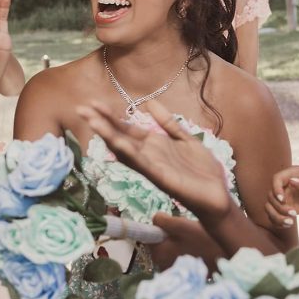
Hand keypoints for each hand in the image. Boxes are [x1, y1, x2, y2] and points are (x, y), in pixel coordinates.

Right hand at [77, 100, 234, 224]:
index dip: (110, 116)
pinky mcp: (162, 178)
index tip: (92, 103)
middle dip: (101, 123)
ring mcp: (153, 167)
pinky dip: (131, 154)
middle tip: (81, 108)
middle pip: (120, 136)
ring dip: (109, 136)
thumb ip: (168, 122)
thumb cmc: (202, 170)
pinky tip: (119, 144)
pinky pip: (144, 165)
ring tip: (93, 122)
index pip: (126, 128)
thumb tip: (149, 102)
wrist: (218, 195)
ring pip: (126, 149)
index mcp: (153, 145)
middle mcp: (148, 155)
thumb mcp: (185, 138)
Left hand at [148, 213, 225, 269]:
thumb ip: (161, 221)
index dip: (160, 228)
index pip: (149, 237)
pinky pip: (182, 259)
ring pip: (172, 251)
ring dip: (180, 245)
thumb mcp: (181, 224)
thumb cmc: (204, 240)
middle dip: (170, 236)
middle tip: (187, 230)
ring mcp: (175, 272)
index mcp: (158, 254)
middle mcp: (163, 267)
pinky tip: (200, 250)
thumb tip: (154, 219)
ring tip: (196, 240)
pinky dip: (187, 253)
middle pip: (161, 244)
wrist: (232, 258)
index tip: (172, 224)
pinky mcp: (187, 274)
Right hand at [265, 166, 298, 226]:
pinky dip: (278, 222)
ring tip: (290, 222)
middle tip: (294, 213)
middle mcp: (284, 186)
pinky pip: (274, 216)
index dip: (276, 189)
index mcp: (290, 174)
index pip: (276, 179)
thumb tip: (291, 182)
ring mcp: (284, 198)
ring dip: (276, 216)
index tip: (283, 200)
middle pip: (270, 195)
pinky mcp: (285, 208)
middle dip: (279, 207)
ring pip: (269, 207)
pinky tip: (289, 225)